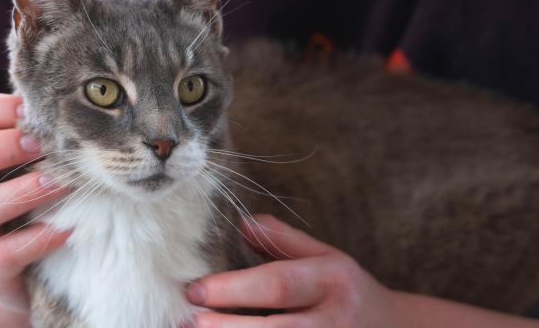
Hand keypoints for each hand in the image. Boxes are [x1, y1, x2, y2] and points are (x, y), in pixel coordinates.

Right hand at [0, 93, 71, 326]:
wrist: (13, 267)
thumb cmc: (22, 190)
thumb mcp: (19, 158)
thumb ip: (32, 128)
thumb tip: (74, 94)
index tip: (31, 108)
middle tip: (40, 144)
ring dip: (20, 192)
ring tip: (60, 182)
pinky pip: (3, 257)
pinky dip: (36, 241)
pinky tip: (66, 229)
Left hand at [186, 214, 402, 327]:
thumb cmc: (350, 290)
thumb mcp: (327, 255)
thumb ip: (284, 240)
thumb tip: (241, 222)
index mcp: (334, 280)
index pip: (277, 285)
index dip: (233, 288)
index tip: (196, 289)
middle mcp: (336, 320)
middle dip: (227, 326)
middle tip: (189, 320)